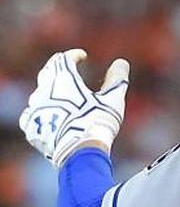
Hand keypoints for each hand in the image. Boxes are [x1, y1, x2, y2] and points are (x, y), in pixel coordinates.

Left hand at [19, 50, 129, 166]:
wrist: (79, 151)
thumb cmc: (98, 122)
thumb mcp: (113, 98)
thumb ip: (116, 78)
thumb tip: (121, 63)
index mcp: (64, 79)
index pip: (64, 58)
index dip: (74, 55)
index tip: (81, 56)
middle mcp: (45, 91)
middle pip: (48, 71)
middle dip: (58, 67)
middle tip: (67, 67)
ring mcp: (35, 109)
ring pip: (39, 92)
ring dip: (49, 89)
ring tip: (60, 92)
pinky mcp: (32, 127)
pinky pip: (32, 113)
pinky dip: (41, 110)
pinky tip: (48, 114)